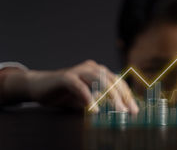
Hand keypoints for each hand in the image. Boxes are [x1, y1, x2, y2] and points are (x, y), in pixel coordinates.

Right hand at [3, 60, 137, 112]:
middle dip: (123, 97)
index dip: (127, 95)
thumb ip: (99, 103)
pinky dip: (88, 97)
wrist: (37, 86)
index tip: (134, 110)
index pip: (117, 82)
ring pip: (100, 80)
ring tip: (118, 110)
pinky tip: (93, 109)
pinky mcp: (65, 77)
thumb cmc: (63, 94)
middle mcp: (91, 68)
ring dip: (110, 96)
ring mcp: (78, 71)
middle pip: (112, 80)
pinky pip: (79, 86)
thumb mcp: (85, 100)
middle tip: (129, 112)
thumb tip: (116, 113)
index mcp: (98, 72)